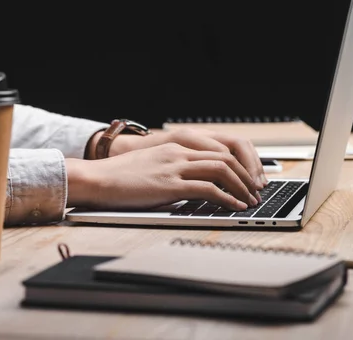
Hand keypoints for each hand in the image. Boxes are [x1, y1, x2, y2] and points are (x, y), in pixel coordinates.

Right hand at [66, 142, 261, 210]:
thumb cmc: (120, 177)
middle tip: (255, 192)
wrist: (97, 178)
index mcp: (175, 146)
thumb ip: (174, 169)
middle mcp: (178, 152)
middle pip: (225, 157)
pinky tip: (234, 207)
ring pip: (221, 170)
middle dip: (246, 175)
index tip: (247, 179)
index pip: (218, 149)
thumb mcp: (152, 166)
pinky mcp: (169, 184)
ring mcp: (174, 166)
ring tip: (249, 201)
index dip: (238, 164)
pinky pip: (207, 188)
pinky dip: (226, 198)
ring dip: (241, 186)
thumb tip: (195, 186)